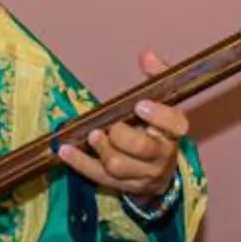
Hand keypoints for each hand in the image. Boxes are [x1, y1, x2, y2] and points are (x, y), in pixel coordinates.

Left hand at [53, 49, 186, 206]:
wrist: (159, 168)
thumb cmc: (157, 126)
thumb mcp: (162, 100)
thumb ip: (157, 76)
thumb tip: (146, 55)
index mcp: (173, 132)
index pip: (175, 125)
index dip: (159, 116)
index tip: (140, 105)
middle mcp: (162, 156)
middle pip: (141, 149)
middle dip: (121, 136)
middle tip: (110, 125)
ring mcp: (143, 175)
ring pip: (119, 166)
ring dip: (101, 149)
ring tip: (91, 135)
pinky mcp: (123, 186)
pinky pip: (98, 177)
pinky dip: (79, 163)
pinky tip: (65, 150)